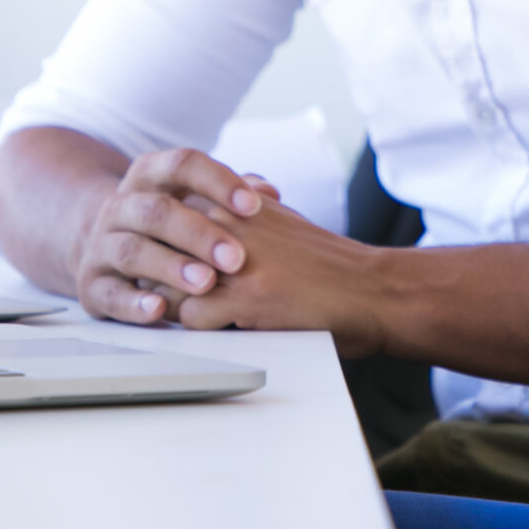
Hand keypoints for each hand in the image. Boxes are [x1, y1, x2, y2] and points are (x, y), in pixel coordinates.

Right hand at [70, 147, 275, 324]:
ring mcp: (102, 245)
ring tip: (206, 284)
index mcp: (149, 174)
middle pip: (157, 211)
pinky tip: (159, 310)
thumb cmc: (169, 221)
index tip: (253, 206)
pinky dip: (133, 303)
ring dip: (171, 268)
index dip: (218, 181)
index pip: (182, 164)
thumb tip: (269, 192)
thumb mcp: (194, 198)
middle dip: (199, 234)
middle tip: (236, 258)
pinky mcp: (91, 285)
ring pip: (133, 251)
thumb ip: (232, 193)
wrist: (104, 241)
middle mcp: (121, 206)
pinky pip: (110, 293)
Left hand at [174, 197, 389, 356]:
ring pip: (168, 283)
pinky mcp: (243, 296)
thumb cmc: (327, 262)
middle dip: (157, 275)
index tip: (159, 264)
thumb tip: (199, 218)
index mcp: (236, 199)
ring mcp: (234, 258)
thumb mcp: (279, 220)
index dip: (161, 246)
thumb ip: (239, 214)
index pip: (170, 216)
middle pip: (162, 247)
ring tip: (187, 316)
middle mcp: (231, 220)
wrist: (371, 290)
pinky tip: (216, 329)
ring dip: (173, 304)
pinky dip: (196, 329)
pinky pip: (190, 316)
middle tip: (161, 295)